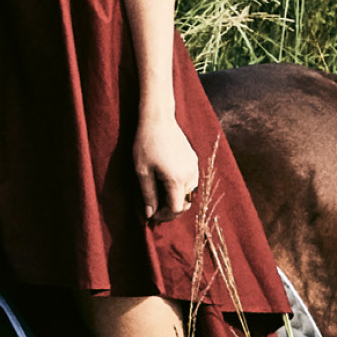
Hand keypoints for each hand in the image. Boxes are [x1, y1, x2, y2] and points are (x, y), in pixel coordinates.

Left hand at [134, 109, 200, 224]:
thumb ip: (148, 195)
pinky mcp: (193, 160)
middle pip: (185, 204)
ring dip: (175, 199)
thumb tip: (149, 215)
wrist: (158, 119)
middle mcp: (190, 176)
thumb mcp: (142, 172)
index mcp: (177, 180)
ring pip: (189, 194)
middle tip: (154, 210)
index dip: (163, 216)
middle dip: (170, 210)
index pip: (175, 209)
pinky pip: (190, 181)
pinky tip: (166, 182)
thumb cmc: (146, 144)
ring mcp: (194, 167)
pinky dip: (180, 188)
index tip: (150, 215)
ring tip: (159, 196)